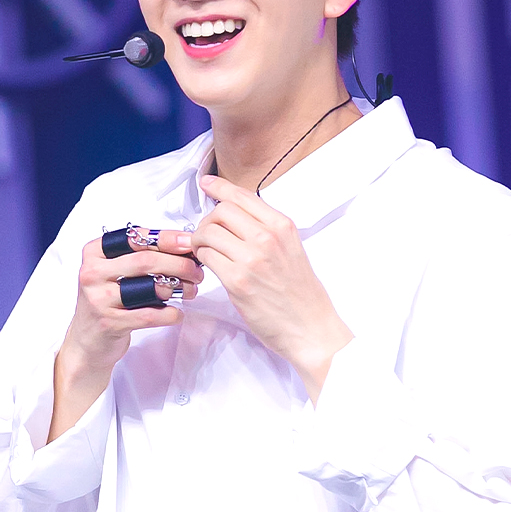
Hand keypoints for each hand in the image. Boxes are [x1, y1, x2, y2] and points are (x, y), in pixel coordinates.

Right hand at [49, 232, 202, 439]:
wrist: (89, 340)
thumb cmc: (109, 300)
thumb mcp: (115, 271)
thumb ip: (141, 255)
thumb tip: (183, 245)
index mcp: (95, 252)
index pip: (134, 238)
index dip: (166, 238)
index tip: (189, 241)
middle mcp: (93, 273)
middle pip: (145, 261)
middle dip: (178, 264)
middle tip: (197, 271)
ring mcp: (99, 299)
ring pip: (149, 287)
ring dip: (178, 288)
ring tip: (191, 290)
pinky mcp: (110, 323)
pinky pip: (150, 315)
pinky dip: (171, 314)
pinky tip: (177, 314)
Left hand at [187, 176, 351, 400]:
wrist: (311, 328)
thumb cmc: (301, 294)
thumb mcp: (292, 250)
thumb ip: (267, 231)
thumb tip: (234, 217)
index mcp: (282, 226)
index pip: (242, 196)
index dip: (219, 187)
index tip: (206, 183)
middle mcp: (267, 237)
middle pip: (220, 212)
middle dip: (206, 221)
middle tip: (206, 237)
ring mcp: (252, 259)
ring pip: (207, 233)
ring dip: (199, 242)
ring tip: (204, 253)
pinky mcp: (237, 281)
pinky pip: (206, 257)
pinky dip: (202, 260)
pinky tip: (208, 268)